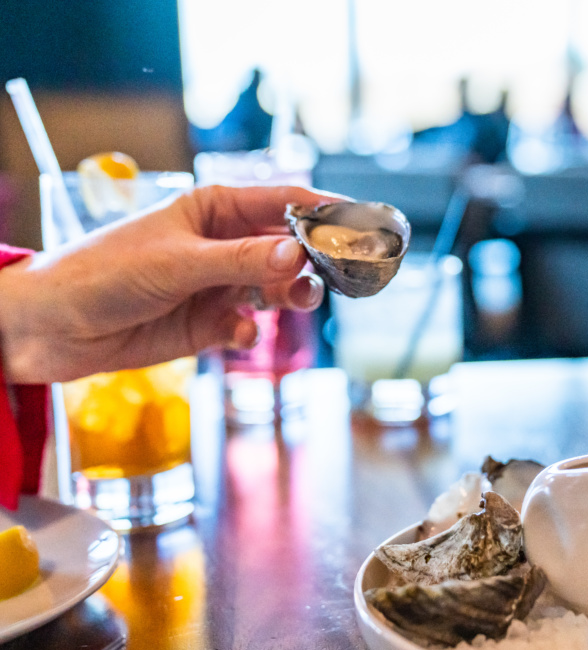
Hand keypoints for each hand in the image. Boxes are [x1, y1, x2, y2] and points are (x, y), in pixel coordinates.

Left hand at [0, 185, 342, 383]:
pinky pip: (250, 327)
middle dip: (316, 260)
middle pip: (288, 248)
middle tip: (341, 274)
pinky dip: (252, 333)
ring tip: (299, 301)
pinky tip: (239, 335)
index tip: (363, 223)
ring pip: (277, 288)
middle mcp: (223, 245)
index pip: (282, 203)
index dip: (325, 211)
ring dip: (292, 296)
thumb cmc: (101, 273)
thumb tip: (298, 252)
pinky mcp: (210, 325)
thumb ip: (241, 260)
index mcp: (213, 210)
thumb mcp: (176, 262)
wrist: (51, 329)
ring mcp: (219, 286)